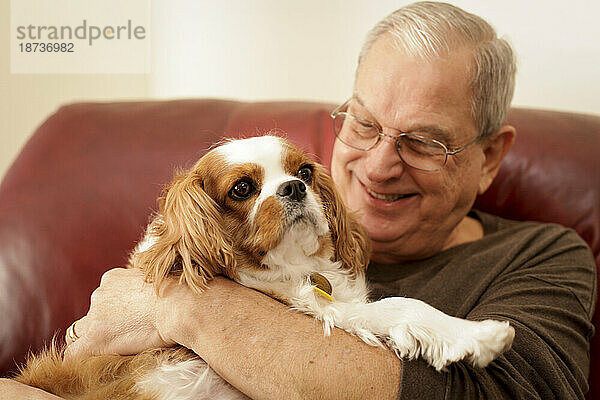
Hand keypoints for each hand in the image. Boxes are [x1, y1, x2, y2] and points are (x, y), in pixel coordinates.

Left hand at [63, 268, 177, 359]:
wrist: (180, 306)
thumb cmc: (180, 295)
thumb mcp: (158, 281)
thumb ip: (145, 288)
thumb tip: (153, 298)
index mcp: (113, 278)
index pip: (104, 298)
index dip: (115, 312)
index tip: (129, 319)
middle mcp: (100, 294)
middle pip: (92, 314)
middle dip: (103, 325)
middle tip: (124, 336)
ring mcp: (95, 317)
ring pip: (80, 332)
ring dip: (94, 340)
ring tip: (114, 350)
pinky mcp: (95, 339)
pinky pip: (73, 353)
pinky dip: (80, 359)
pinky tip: (92, 365)